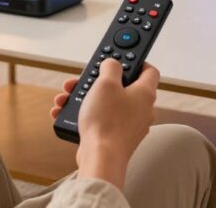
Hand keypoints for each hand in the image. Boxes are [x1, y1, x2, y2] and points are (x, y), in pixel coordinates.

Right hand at [50, 59, 158, 188]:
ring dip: (87, 98)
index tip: (121, 58)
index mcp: (145, 93)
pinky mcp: (117, 138)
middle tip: (85, 79)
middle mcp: (142, 110)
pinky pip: (102, 120)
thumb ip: (110, 67)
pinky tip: (66, 114)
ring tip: (67, 97)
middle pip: (122, 87)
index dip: (136, 61)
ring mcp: (130, 126)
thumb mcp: (106, 83)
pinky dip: (86, 115)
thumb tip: (112, 63)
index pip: (149, 70)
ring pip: (108, 104)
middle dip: (98, 81)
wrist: (101, 158)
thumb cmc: (107, 121)